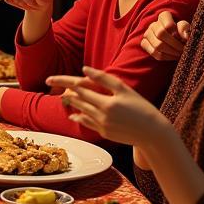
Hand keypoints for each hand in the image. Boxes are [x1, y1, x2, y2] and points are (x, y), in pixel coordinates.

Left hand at [46, 66, 167, 145]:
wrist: (153, 133)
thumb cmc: (141, 107)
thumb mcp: (124, 90)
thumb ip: (103, 79)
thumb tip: (83, 69)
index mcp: (107, 103)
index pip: (80, 89)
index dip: (64, 83)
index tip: (50, 79)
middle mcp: (102, 116)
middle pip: (78, 101)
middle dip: (66, 93)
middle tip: (54, 85)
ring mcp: (102, 127)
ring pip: (81, 112)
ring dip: (72, 104)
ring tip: (64, 97)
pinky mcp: (104, 134)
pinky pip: (88, 124)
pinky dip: (80, 117)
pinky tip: (75, 114)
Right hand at [140, 11, 189, 60]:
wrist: (175, 40)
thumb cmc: (182, 33)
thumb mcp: (187, 28)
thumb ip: (185, 28)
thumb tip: (184, 36)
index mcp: (164, 16)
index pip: (168, 24)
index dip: (177, 33)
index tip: (185, 39)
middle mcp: (153, 24)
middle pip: (161, 34)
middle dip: (175, 44)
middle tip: (183, 49)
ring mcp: (147, 34)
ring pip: (157, 45)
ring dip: (171, 52)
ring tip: (179, 54)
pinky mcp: (144, 43)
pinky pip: (154, 52)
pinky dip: (165, 57)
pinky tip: (173, 56)